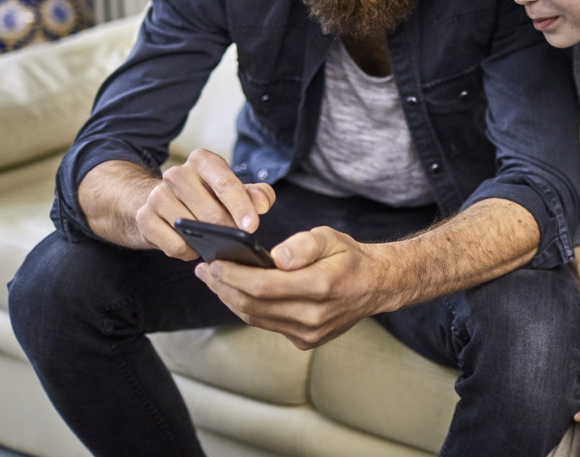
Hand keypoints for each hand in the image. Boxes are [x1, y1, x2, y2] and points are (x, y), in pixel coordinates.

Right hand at [134, 148, 275, 259]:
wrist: (158, 202)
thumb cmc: (205, 196)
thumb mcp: (231, 190)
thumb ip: (254, 194)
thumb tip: (263, 203)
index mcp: (203, 161)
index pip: (225, 183)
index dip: (241, 206)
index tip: (252, 227)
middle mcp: (177, 173)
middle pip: (210, 211)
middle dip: (227, 231)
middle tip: (236, 241)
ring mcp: (157, 194)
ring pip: (191, 229)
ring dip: (206, 242)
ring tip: (212, 241)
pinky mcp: (144, 217)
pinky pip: (174, 245)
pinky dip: (187, 252)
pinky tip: (191, 246)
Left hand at [195, 225, 385, 348]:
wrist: (375, 286)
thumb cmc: (348, 257)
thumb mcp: (330, 237)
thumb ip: (303, 245)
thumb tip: (275, 256)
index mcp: (320, 286)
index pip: (263, 286)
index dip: (233, 276)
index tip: (214, 263)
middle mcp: (314, 316)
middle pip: (254, 305)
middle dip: (224, 287)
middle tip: (205, 270)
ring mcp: (309, 333)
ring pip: (256, 318)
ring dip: (230, 300)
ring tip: (214, 280)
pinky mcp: (306, 341)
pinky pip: (267, 324)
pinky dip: (248, 308)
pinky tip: (237, 293)